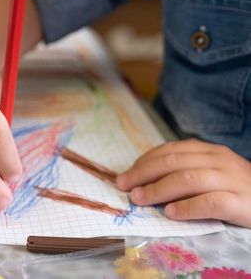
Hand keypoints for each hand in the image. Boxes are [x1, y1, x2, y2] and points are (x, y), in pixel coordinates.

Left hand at [116, 139, 250, 226]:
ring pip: (188, 179)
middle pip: (173, 162)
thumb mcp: (210, 174)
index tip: (126, 176)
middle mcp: (219, 160)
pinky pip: (210, 202)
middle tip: (124, 187)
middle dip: (143, 174)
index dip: (144, 162)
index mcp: (209, 151)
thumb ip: (184, 172)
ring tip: (140, 199)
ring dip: (158, 189)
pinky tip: (171, 213)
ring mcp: (231, 180)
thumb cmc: (237, 190)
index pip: (170, 150)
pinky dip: (187, 207)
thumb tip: (144, 181)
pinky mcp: (241, 202)